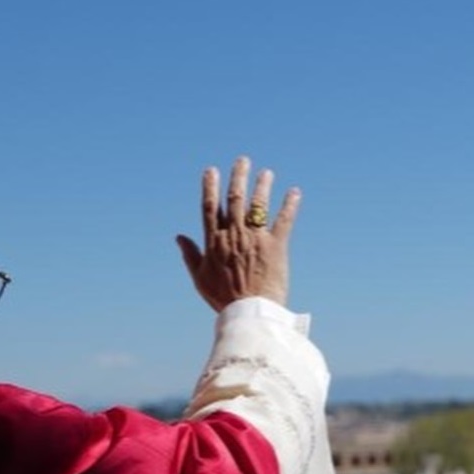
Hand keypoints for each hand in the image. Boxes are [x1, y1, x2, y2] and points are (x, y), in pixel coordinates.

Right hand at [176, 157, 299, 311]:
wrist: (249, 312)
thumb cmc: (223, 299)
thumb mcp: (200, 278)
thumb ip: (190, 255)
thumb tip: (178, 236)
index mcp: (214, 241)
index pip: (210, 207)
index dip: (210, 186)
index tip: (212, 171)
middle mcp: (234, 234)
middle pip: (235, 198)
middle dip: (238, 176)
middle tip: (242, 160)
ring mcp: (255, 238)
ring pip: (258, 204)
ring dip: (262, 185)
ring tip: (266, 173)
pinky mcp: (276, 245)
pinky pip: (284, 220)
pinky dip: (290, 204)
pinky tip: (294, 192)